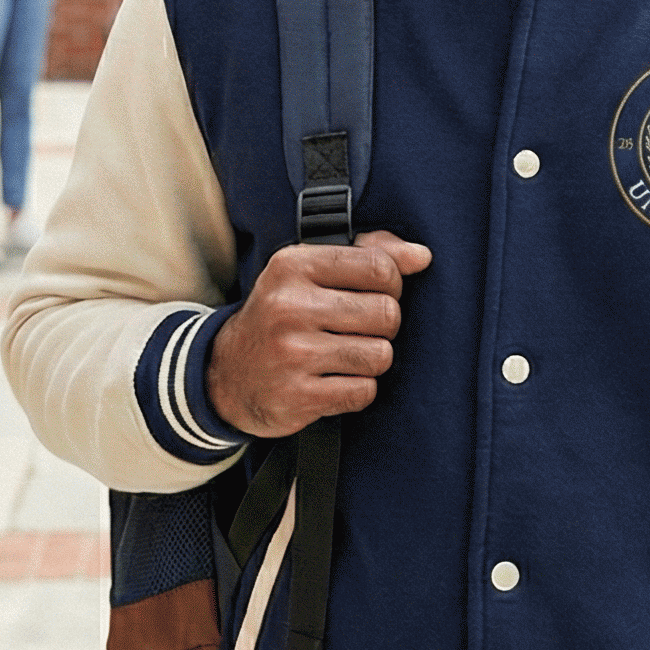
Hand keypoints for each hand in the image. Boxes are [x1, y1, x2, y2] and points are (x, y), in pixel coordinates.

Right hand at [207, 228, 432, 437]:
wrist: (227, 373)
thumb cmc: (282, 314)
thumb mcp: (311, 270)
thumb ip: (369, 252)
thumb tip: (421, 256)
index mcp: (294, 265)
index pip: (380, 267)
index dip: (391, 283)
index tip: (376, 292)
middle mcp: (289, 307)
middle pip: (387, 313)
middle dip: (385, 324)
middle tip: (361, 327)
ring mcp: (291, 354)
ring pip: (380, 355)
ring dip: (373, 358)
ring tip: (347, 354)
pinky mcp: (297, 397)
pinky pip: (364, 391)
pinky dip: (359, 388)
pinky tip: (336, 379)